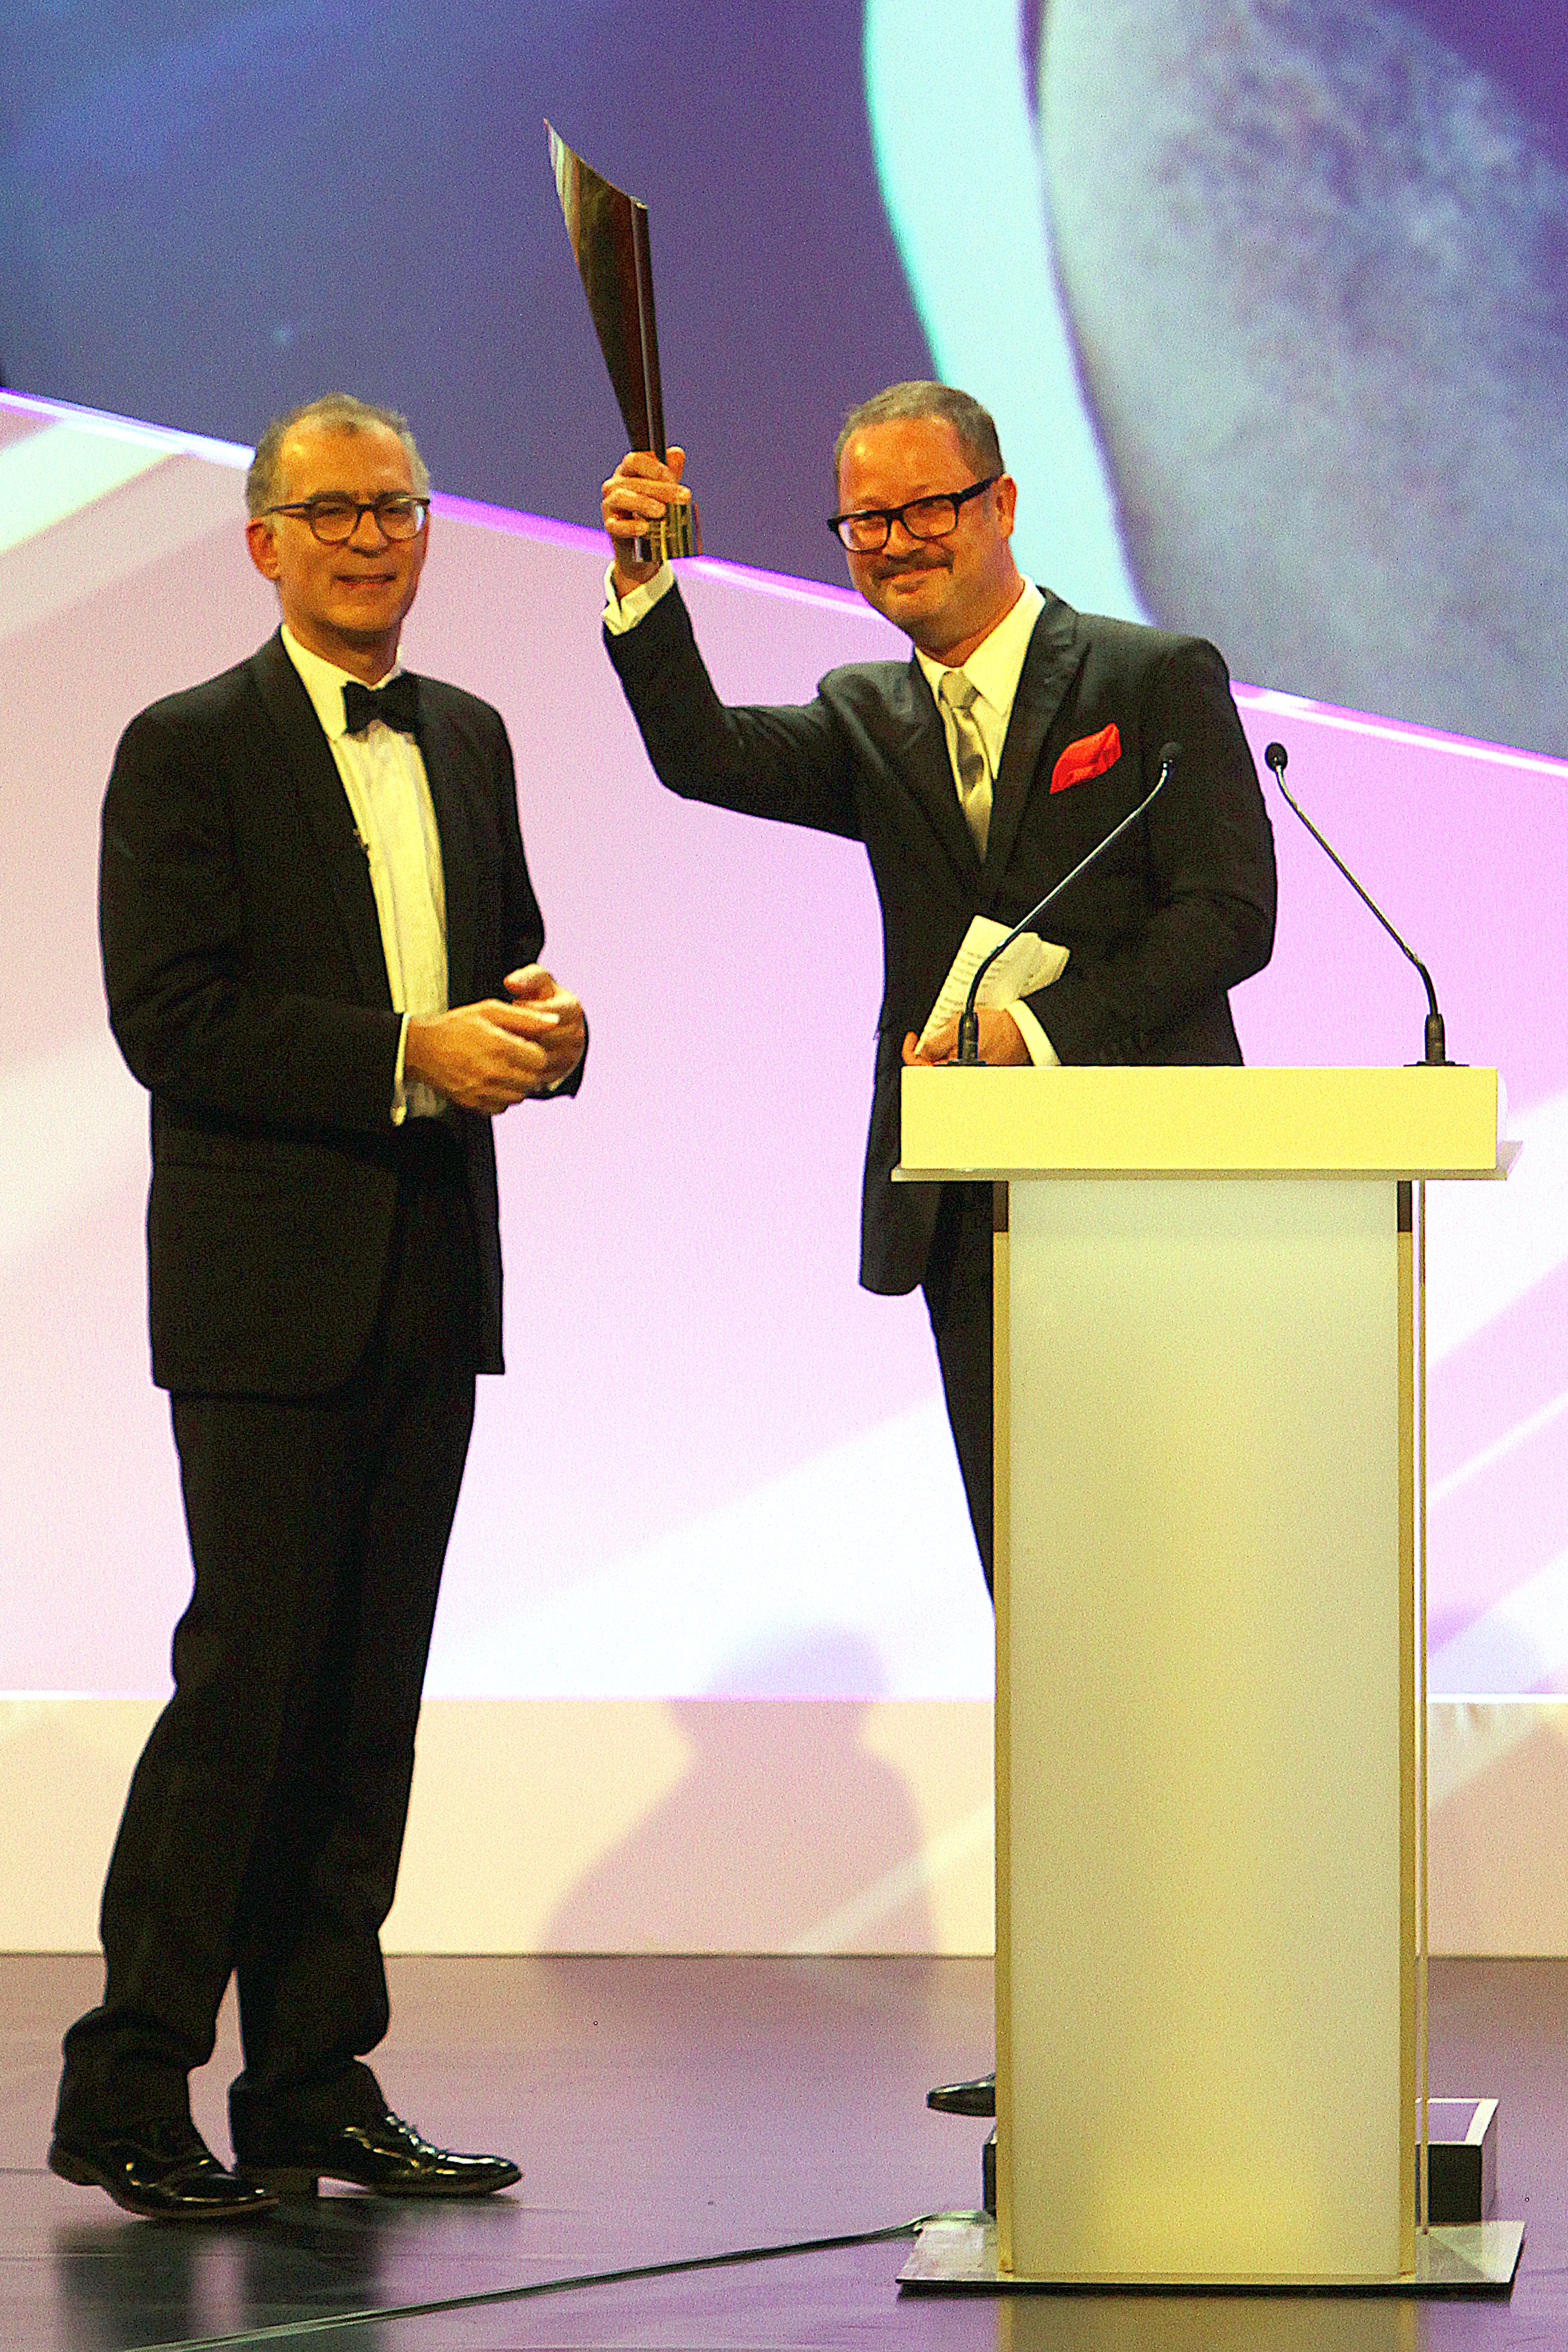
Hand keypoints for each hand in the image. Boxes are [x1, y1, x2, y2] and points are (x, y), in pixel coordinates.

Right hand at [405, 967, 583, 1112]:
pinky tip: (493, 1082)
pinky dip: (503, 1097)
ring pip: (520, 1095)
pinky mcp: (473, 1103)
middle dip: (530, 1069)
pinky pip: (502, 1107)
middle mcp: (492, 1071)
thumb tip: (554, 1022)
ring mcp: (482, 1090)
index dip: (537, 1052)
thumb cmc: (456, 1026)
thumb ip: (525, 1017)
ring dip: (518, 1084)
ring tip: (505, 1069)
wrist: (421, 1048)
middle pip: (533, 1079)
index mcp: (499, 1045)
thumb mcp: (490, 1011)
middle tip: (517, 1058)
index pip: (540, 1059)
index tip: (526, 1047)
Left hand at [502, 964, 585, 1090]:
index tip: (511, 1007)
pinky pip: (538, 1074)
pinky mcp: (559, 1073)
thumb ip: (526, 978)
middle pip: (545, 1038)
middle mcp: (575, 1035)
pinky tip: (505, 1057)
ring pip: (541, 1058)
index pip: (547, 1013)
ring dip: (519, 1052)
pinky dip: (520, 1067)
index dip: (527, 1010)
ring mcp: (569, 1056)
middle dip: (522, 1033)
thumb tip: (510, 983)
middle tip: (501, 1029)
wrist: (555, 1025)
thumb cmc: (542, 998)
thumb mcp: (538, 981)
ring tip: (501, 1043)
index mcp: (571, 1009)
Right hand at [602, 446, 688, 596]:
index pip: (635, 460)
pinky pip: (615, 525)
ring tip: (661, 512)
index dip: (654, 467)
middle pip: (634, 481)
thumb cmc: (652, 512)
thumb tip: (677, 453)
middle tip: (683, 498)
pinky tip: (644, 528)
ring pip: (621, 497)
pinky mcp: (609, 526)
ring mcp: (609, 505)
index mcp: (627, 472)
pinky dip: (630, 526)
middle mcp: (614, 485)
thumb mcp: (664, 491)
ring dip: (643, 503)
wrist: (643, 546)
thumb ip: (670, 473)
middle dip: (661, 489)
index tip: (673, 478)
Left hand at [902, 1007, 1030, 1066]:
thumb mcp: (958, 1028)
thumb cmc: (998, 1030)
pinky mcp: (977, 1067)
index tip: (913, 1039)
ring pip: (946, 1060)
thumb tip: (923, 1050)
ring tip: (958, 1030)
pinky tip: (967, 1035)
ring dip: (946, 1044)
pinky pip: (959, 1058)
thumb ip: (935, 1042)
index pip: (921, 1067)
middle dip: (932, 1046)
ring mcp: (970, 1071)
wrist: (1021, 1030)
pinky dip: (958, 1046)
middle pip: (933, 1065)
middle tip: (936, 1033)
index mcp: (955, 1068)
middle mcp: (962, 1074)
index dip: (911, 1051)